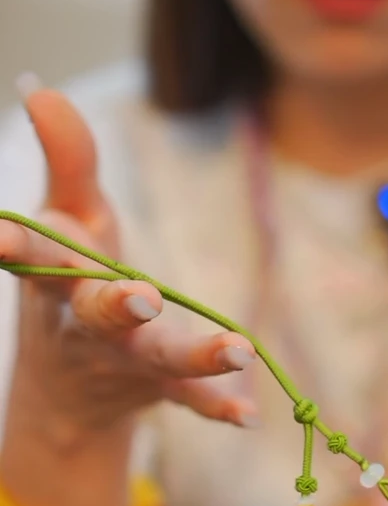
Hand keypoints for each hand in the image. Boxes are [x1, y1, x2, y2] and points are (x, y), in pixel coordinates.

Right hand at [0, 80, 256, 447]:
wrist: (65, 390)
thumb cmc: (70, 282)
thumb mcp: (67, 222)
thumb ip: (66, 161)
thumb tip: (39, 88)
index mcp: (59, 278)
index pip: (37, 257)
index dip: (18, 244)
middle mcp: (89, 324)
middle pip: (100, 314)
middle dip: (116, 305)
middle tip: (142, 296)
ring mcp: (127, 359)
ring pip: (160, 359)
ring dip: (197, 356)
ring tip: (239, 350)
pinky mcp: (161, 385)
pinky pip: (189, 399)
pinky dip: (216, 406)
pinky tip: (246, 416)